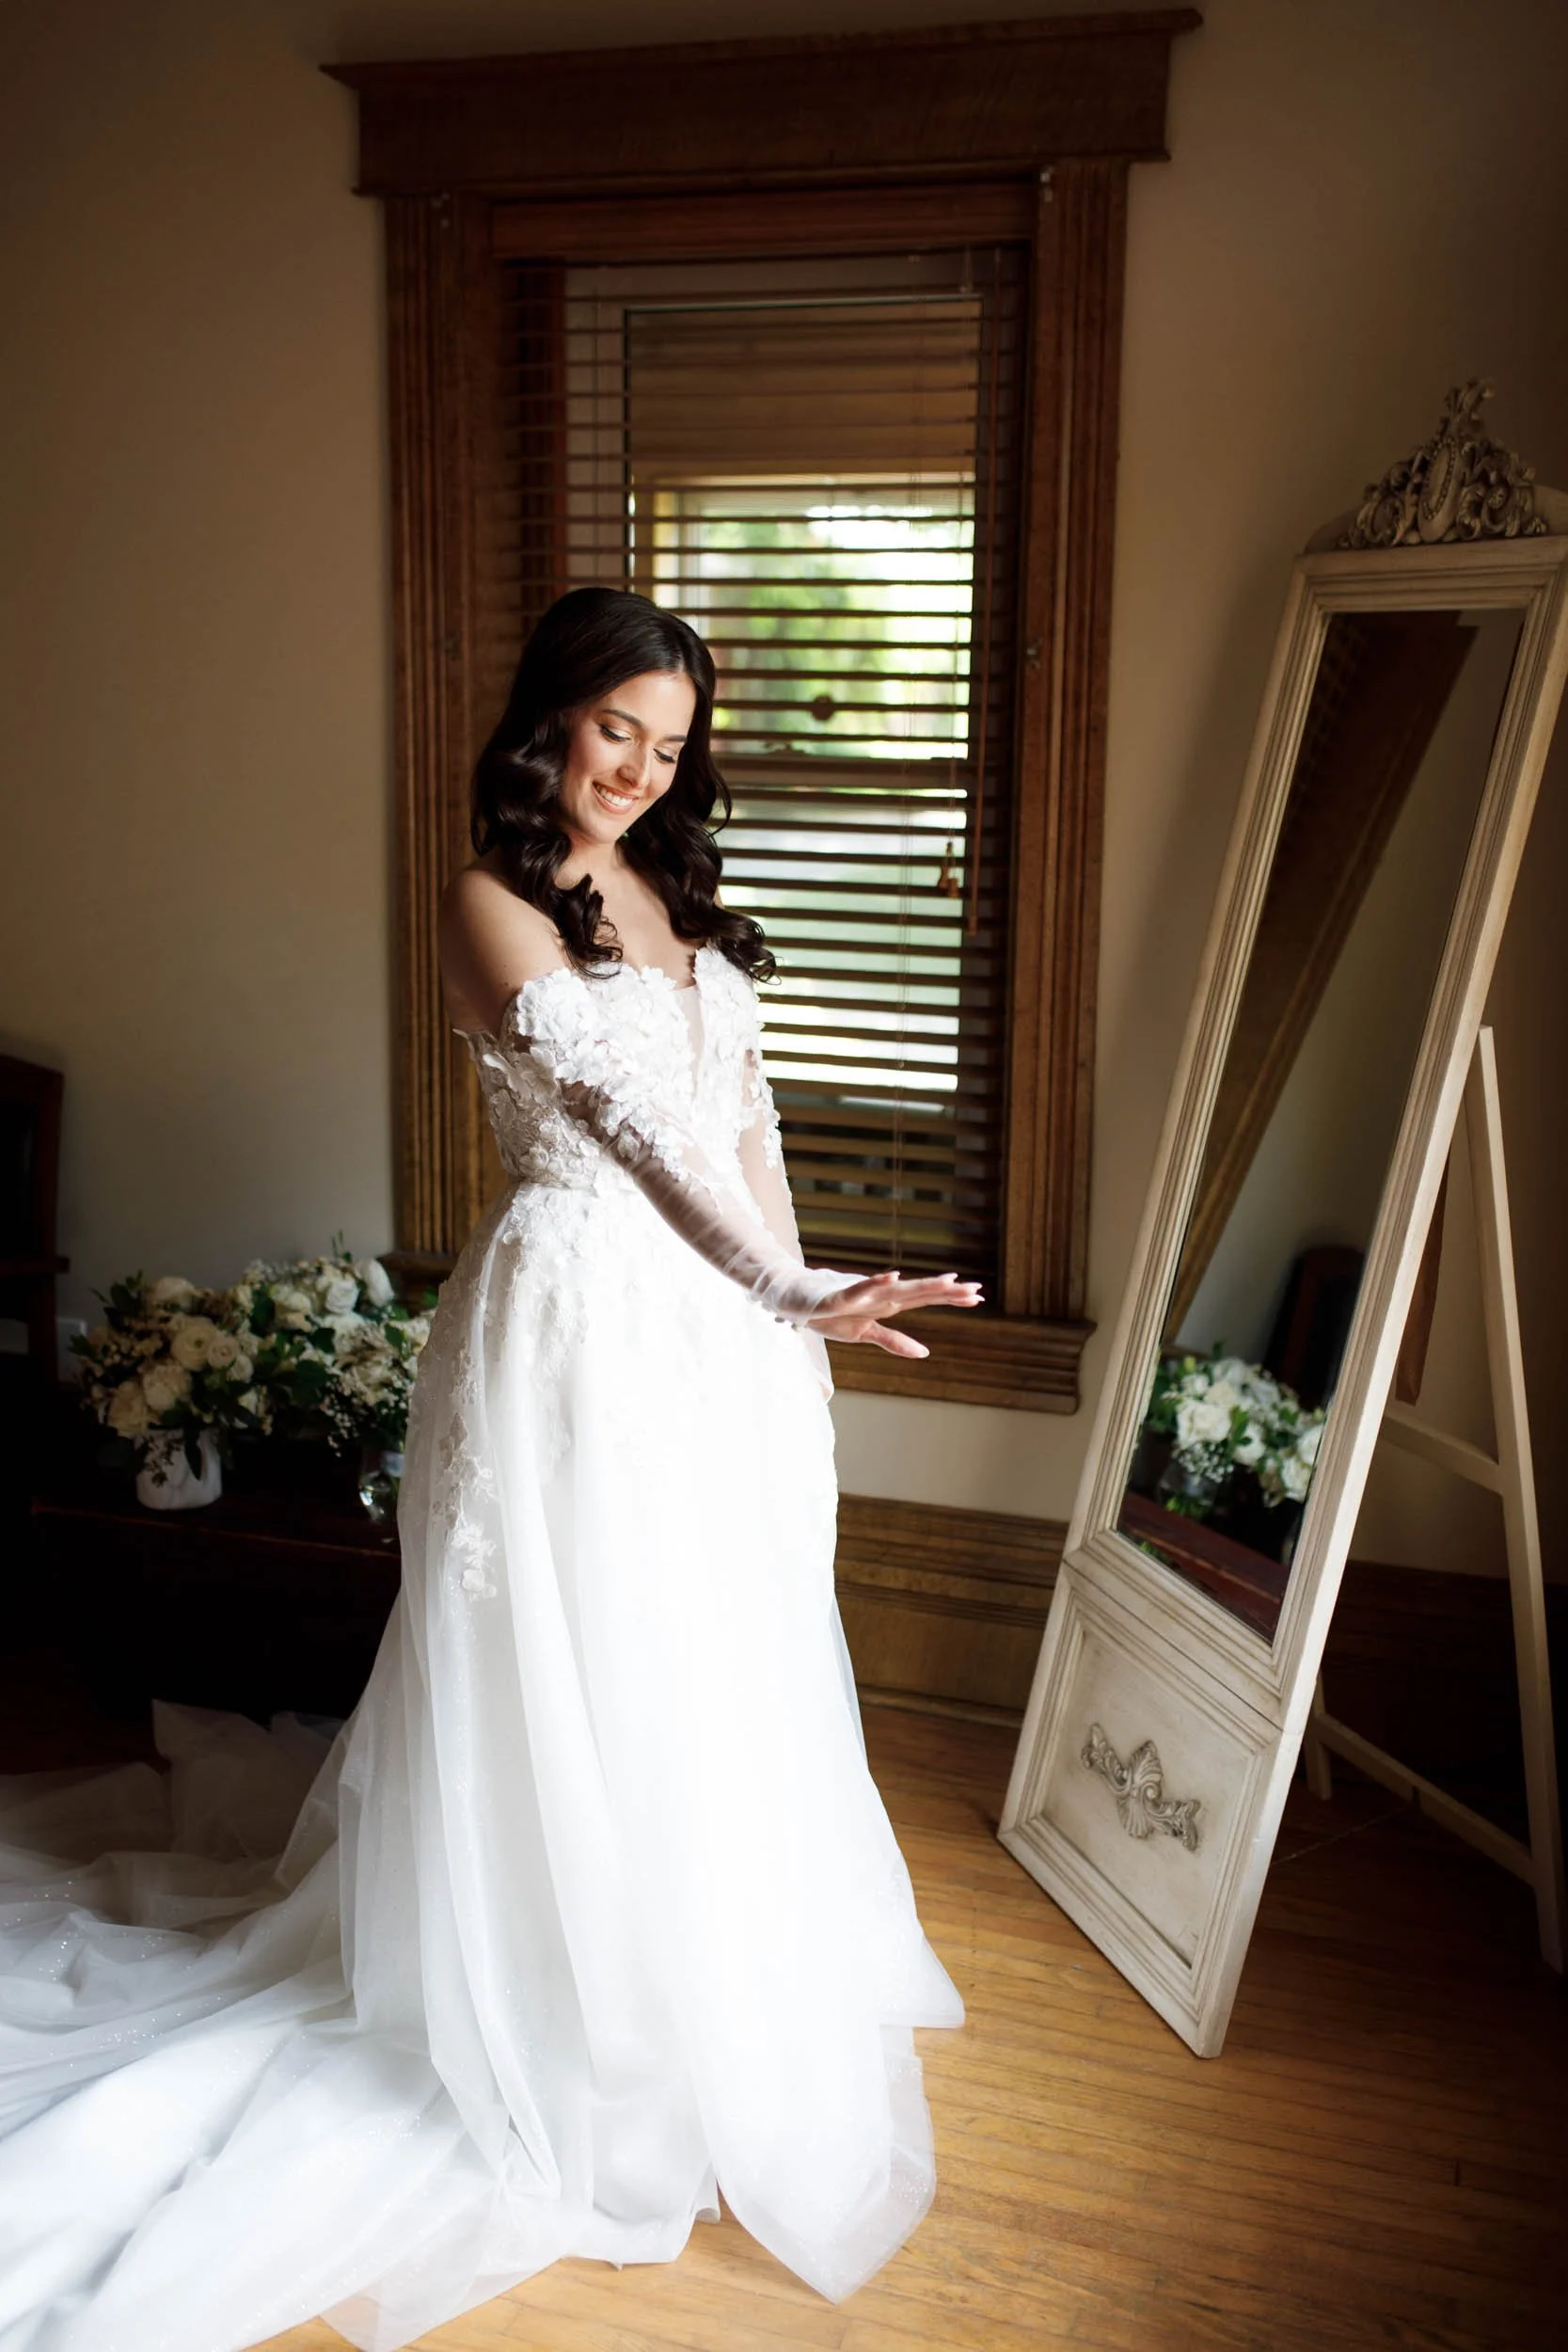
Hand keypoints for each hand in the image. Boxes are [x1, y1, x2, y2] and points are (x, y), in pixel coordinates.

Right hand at [806, 1270, 982, 1357]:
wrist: (791, 1297)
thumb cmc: (829, 1313)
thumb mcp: (864, 1333)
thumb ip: (894, 1342)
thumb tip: (925, 1354)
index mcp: (887, 1305)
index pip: (925, 1301)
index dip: (951, 1299)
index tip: (978, 1297)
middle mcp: (879, 1296)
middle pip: (919, 1294)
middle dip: (947, 1292)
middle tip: (977, 1289)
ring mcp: (861, 1295)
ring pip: (897, 1289)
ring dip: (921, 1285)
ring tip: (949, 1282)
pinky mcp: (839, 1297)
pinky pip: (861, 1289)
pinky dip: (877, 1283)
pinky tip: (894, 1277)